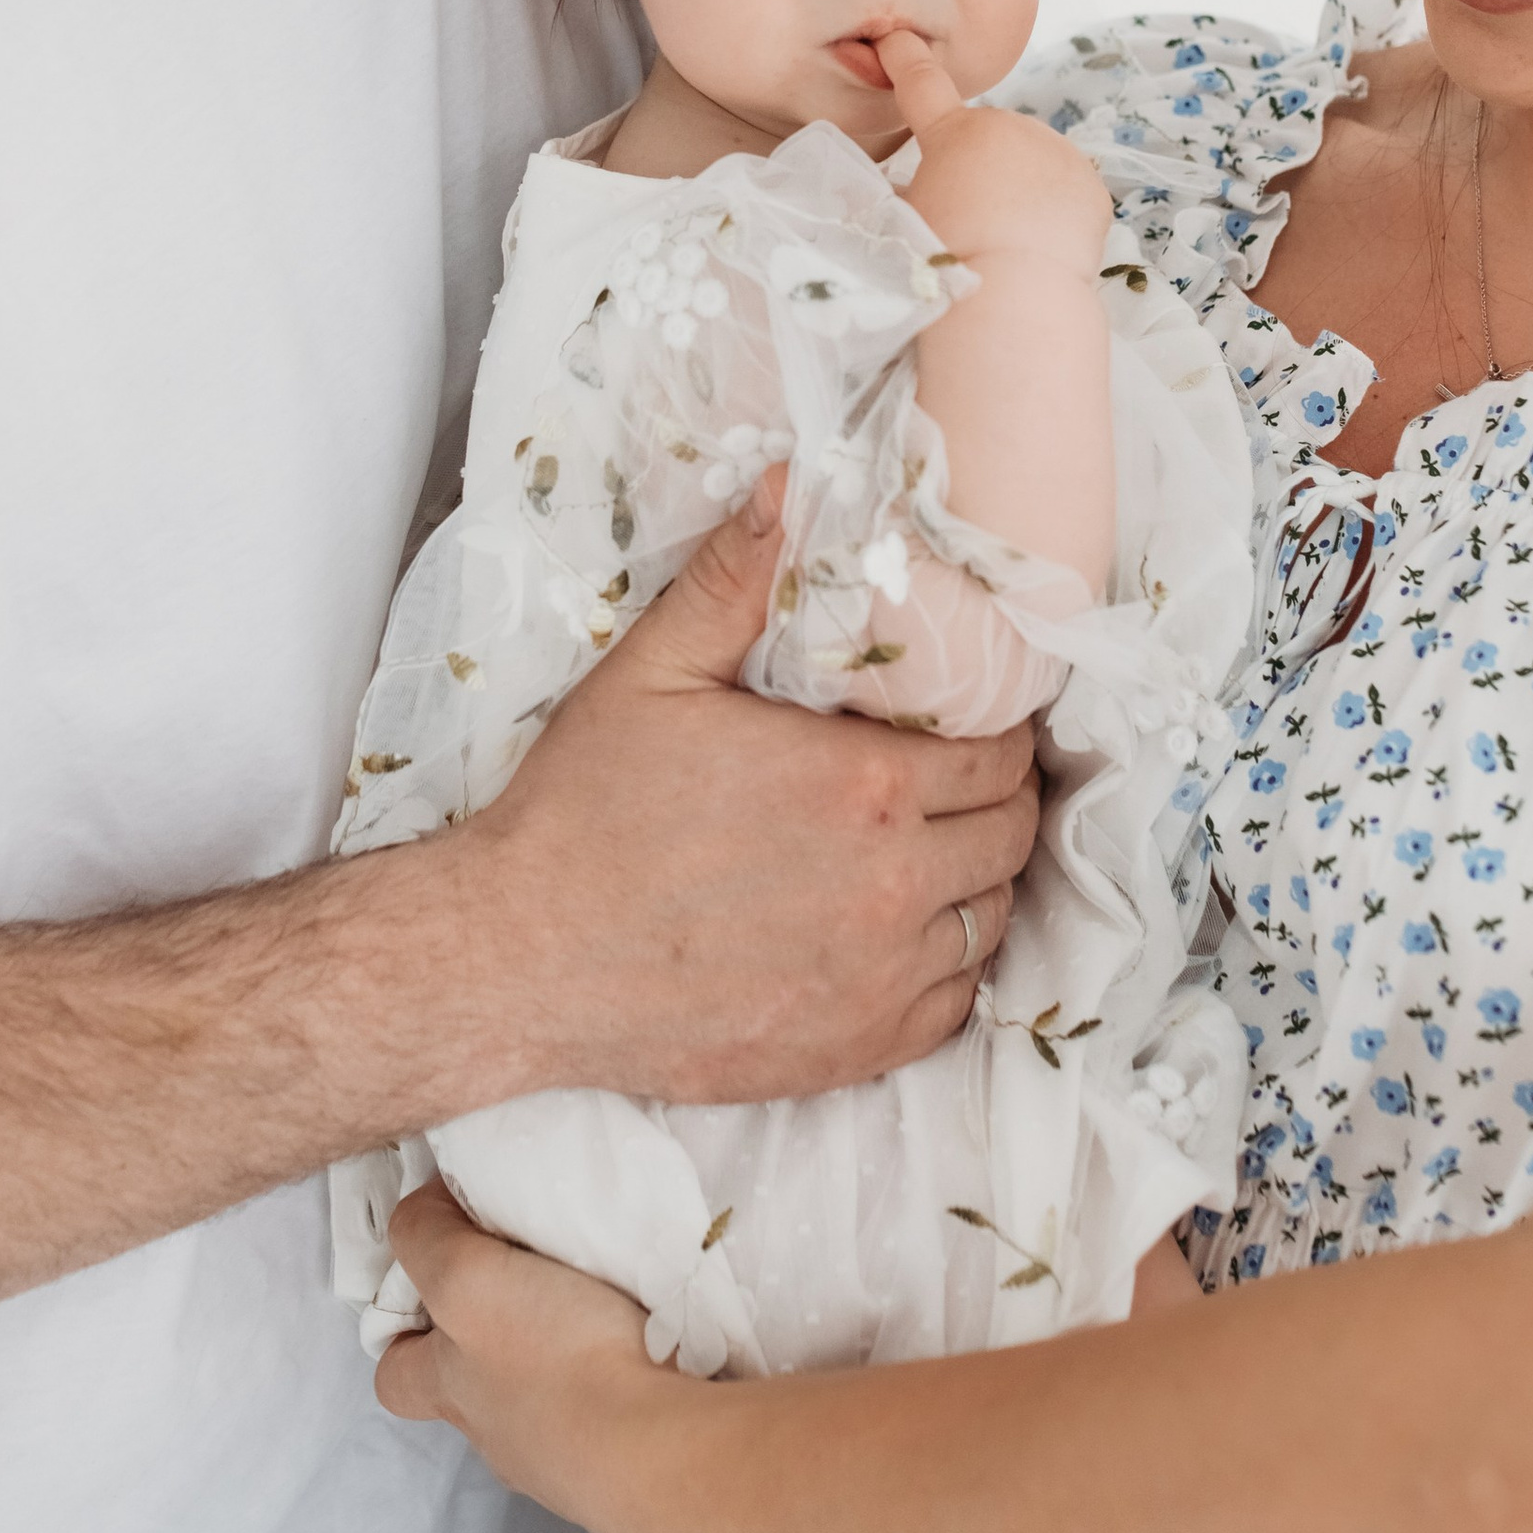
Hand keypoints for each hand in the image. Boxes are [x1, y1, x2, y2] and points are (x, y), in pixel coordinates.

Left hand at [374, 1185, 696, 1532]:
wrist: (656, 1447)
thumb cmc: (552, 1357)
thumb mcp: (465, 1277)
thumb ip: (429, 1238)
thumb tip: (421, 1208)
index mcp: (451, 1391)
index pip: (395, 1376)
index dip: (404, 1333)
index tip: (436, 1281)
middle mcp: (498, 1435)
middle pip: (472, 1393)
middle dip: (492, 1347)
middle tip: (528, 1288)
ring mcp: (563, 1461)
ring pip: (543, 1405)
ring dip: (561, 1362)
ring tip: (600, 1305)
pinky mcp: (625, 1462)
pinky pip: (610, 1414)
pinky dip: (619, 1380)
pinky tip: (644, 1345)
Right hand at [446, 474, 1037, 1110]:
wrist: (521, 959)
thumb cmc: (584, 813)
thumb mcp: (654, 672)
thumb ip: (736, 579)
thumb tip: (789, 483)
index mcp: (864, 787)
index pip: (1000, 752)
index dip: (996, 729)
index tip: (967, 721)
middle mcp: (892, 886)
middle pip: (1011, 835)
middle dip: (996, 799)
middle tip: (954, 780)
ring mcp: (879, 979)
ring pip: (992, 919)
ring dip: (975, 881)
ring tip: (930, 851)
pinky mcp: (855, 1048)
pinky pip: (954, 1005)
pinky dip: (945, 967)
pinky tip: (899, 933)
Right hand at [877, 31, 1110, 268]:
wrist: (1013, 291)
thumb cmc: (944, 258)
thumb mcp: (909, 218)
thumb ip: (914, 189)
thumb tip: (921, 189)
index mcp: (954, 133)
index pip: (922, 85)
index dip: (905, 59)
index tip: (895, 38)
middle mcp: (1010, 127)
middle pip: (990, 139)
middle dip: (982, 167)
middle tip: (973, 219)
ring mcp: (1057, 152)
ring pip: (1034, 164)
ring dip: (1022, 188)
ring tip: (1009, 239)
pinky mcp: (1091, 185)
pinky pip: (1067, 192)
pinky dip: (1056, 213)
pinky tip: (1041, 246)